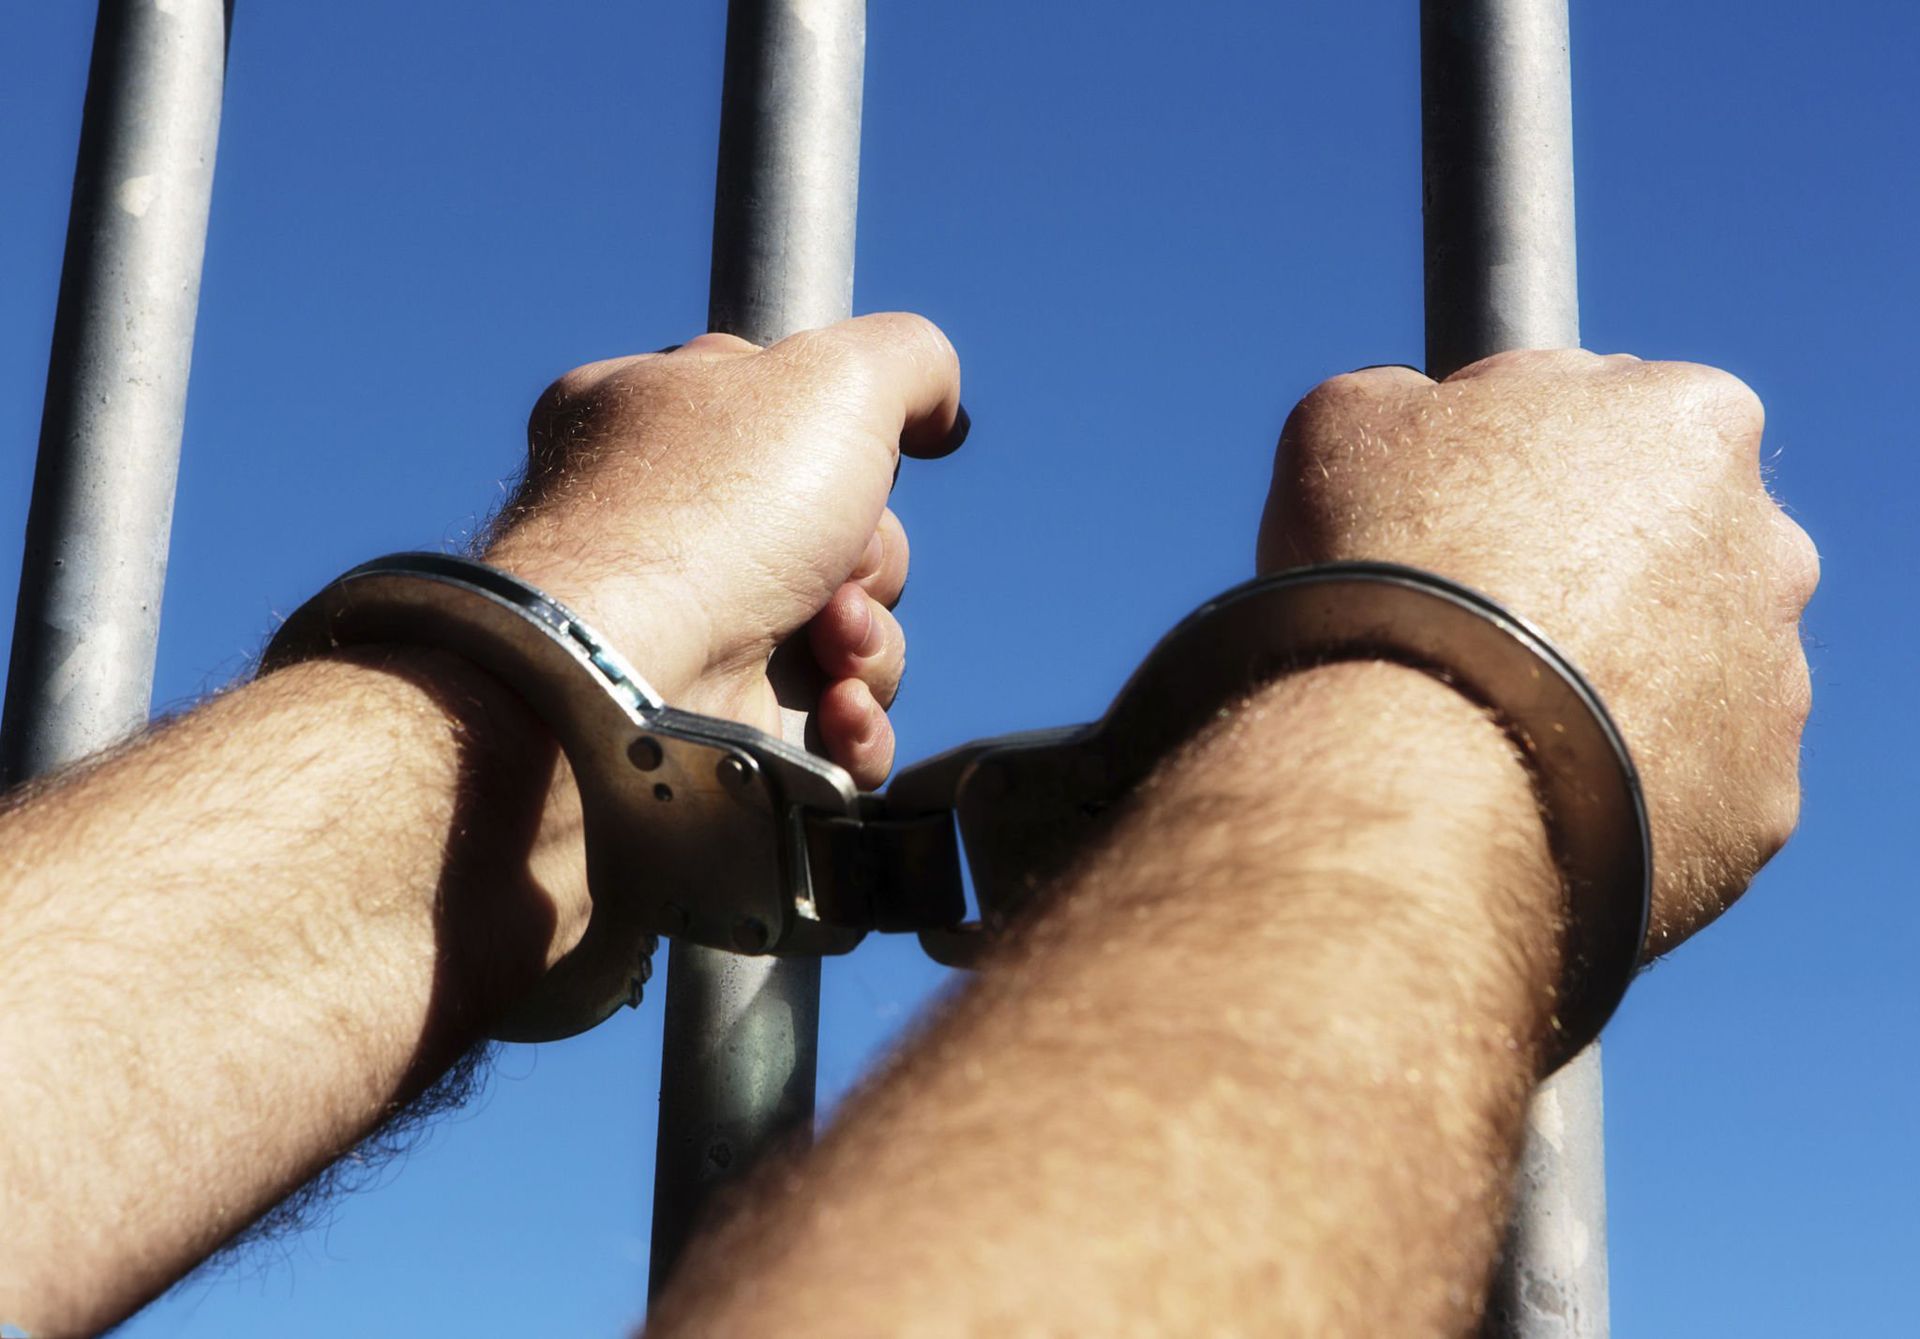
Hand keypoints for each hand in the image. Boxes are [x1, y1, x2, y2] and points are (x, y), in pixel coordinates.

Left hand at [485, 314, 964, 786]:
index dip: (846, 444)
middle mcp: (664, 532)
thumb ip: (908, 358)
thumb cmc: (714, 511)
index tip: (854, 458)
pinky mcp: (721, 738)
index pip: (786, 416)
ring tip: (828, 648)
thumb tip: (939, 412)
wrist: (628, 678)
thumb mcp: (834, 373)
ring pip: (847, 642)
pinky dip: (851, 726)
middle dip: (870, 561)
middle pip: (841, 539)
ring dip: (869, 644)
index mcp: (656, 420)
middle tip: (835, 566)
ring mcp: (693, 640)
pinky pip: (831, 737)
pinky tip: (834, 711)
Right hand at [1257, 351, 1816, 951]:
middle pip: (1670, 542)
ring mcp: (1774, 682)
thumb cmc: (1388, 574)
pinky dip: (1622, 781)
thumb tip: (1413, 412)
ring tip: (1497, 718)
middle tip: (1480, 617)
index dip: (1523, 458)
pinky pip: (1688, 781)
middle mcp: (1767, 543)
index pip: (1609, 413)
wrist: (1419, 775)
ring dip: (1612, 681)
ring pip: (1688, 669)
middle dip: (1590, 571)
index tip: (1457, 510)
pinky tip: (1533, 790)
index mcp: (1690, 419)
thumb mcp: (1345, 423)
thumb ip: (1406, 397)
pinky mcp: (1758, 802)